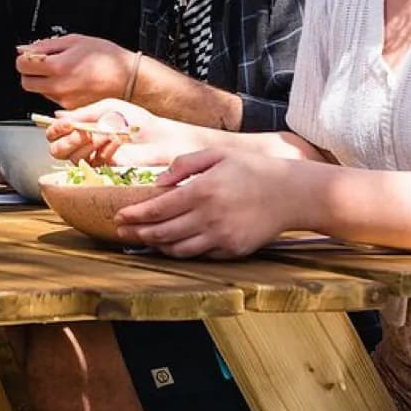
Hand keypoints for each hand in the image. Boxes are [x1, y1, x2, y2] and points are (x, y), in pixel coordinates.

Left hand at [16, 34, 132, 107]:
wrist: (128, 79)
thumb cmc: (106, 57)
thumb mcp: (76, 41)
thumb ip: (46, 45)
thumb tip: (24, 49)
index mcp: (58, 66)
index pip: (22, 66)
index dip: (24, 58)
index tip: (30, 56)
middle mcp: (58, 87)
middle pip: (26, 83)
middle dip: (30, 73)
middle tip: (42, 65)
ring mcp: (64, 100)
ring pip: (40, 92)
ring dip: (44, 82)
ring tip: (64, 72)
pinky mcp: (71, 109)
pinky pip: (54, 99)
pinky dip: (57, 91)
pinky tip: (71, 82)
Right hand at [43, 100, 191, 167]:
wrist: (161, 138)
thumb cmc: (138, 121)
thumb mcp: (108, 108)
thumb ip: (82, 113)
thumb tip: (57, 117)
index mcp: (83, 126)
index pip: (55, 132)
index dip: (55, 130)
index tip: (65, 125)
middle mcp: (85, 144)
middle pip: (57, 150)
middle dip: (68, 140)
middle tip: (83, 133)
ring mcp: (93, 159)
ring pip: (73, 158)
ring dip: (88, 143)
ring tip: (106, 134)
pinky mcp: (104, 172)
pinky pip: (92, 164)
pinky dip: (103, 151)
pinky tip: (116, 142)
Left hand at [114, 146, 300, 257]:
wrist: (291, 193)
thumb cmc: (253, 169)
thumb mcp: (218, 154)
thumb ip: (185, 164)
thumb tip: (158, 182)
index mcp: (202, 191)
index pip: (157, 208)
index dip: (134, 214)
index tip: (118, 215)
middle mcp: (209, 217)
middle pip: (162, 233)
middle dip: (137, 233)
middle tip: (121, 231)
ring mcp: (221, 237)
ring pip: (178, 250)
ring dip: (157, 245)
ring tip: (144, 239)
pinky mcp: (232, 250)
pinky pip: (199, 255)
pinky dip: (181, 251)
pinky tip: (172, 244)